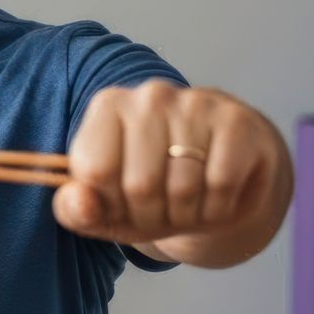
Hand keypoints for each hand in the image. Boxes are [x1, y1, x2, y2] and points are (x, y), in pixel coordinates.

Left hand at [52, 80, 287, 256]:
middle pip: (140, 184)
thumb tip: (78, 202)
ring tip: (190, 205)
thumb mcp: (106, 209)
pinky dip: (219, 207)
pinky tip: (218, 196)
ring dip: (188, 215)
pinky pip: (222, 183)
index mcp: (108, 105)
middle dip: (152, 217)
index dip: (111, 207)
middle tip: (163, 213)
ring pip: (184, 187)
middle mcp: (150, 95)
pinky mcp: (237, 121)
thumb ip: (77, 210)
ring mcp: (196, 103)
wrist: (220, 175)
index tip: (123, 207)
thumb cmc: (153, 192)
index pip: (96, 172)